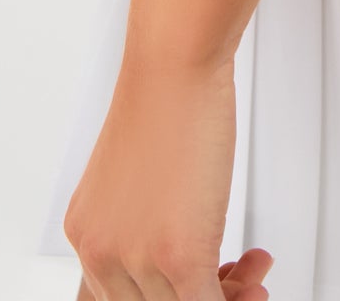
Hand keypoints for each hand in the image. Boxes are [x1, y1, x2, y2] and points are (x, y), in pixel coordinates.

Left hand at [63, 41, 273, 298]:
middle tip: (233, 278)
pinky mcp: (179, 257)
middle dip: (201, 296)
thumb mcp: (133, 171)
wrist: (175, 63)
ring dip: (229, 295)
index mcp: (85, 232)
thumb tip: (173, 239)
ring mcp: (137, 258)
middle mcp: (100, 252)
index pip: (114, 296)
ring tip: (252, 271)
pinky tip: (255, 271)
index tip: (198, 279)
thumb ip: (137, 217)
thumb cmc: (163, 97)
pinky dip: (238, 296)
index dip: (162, 294)